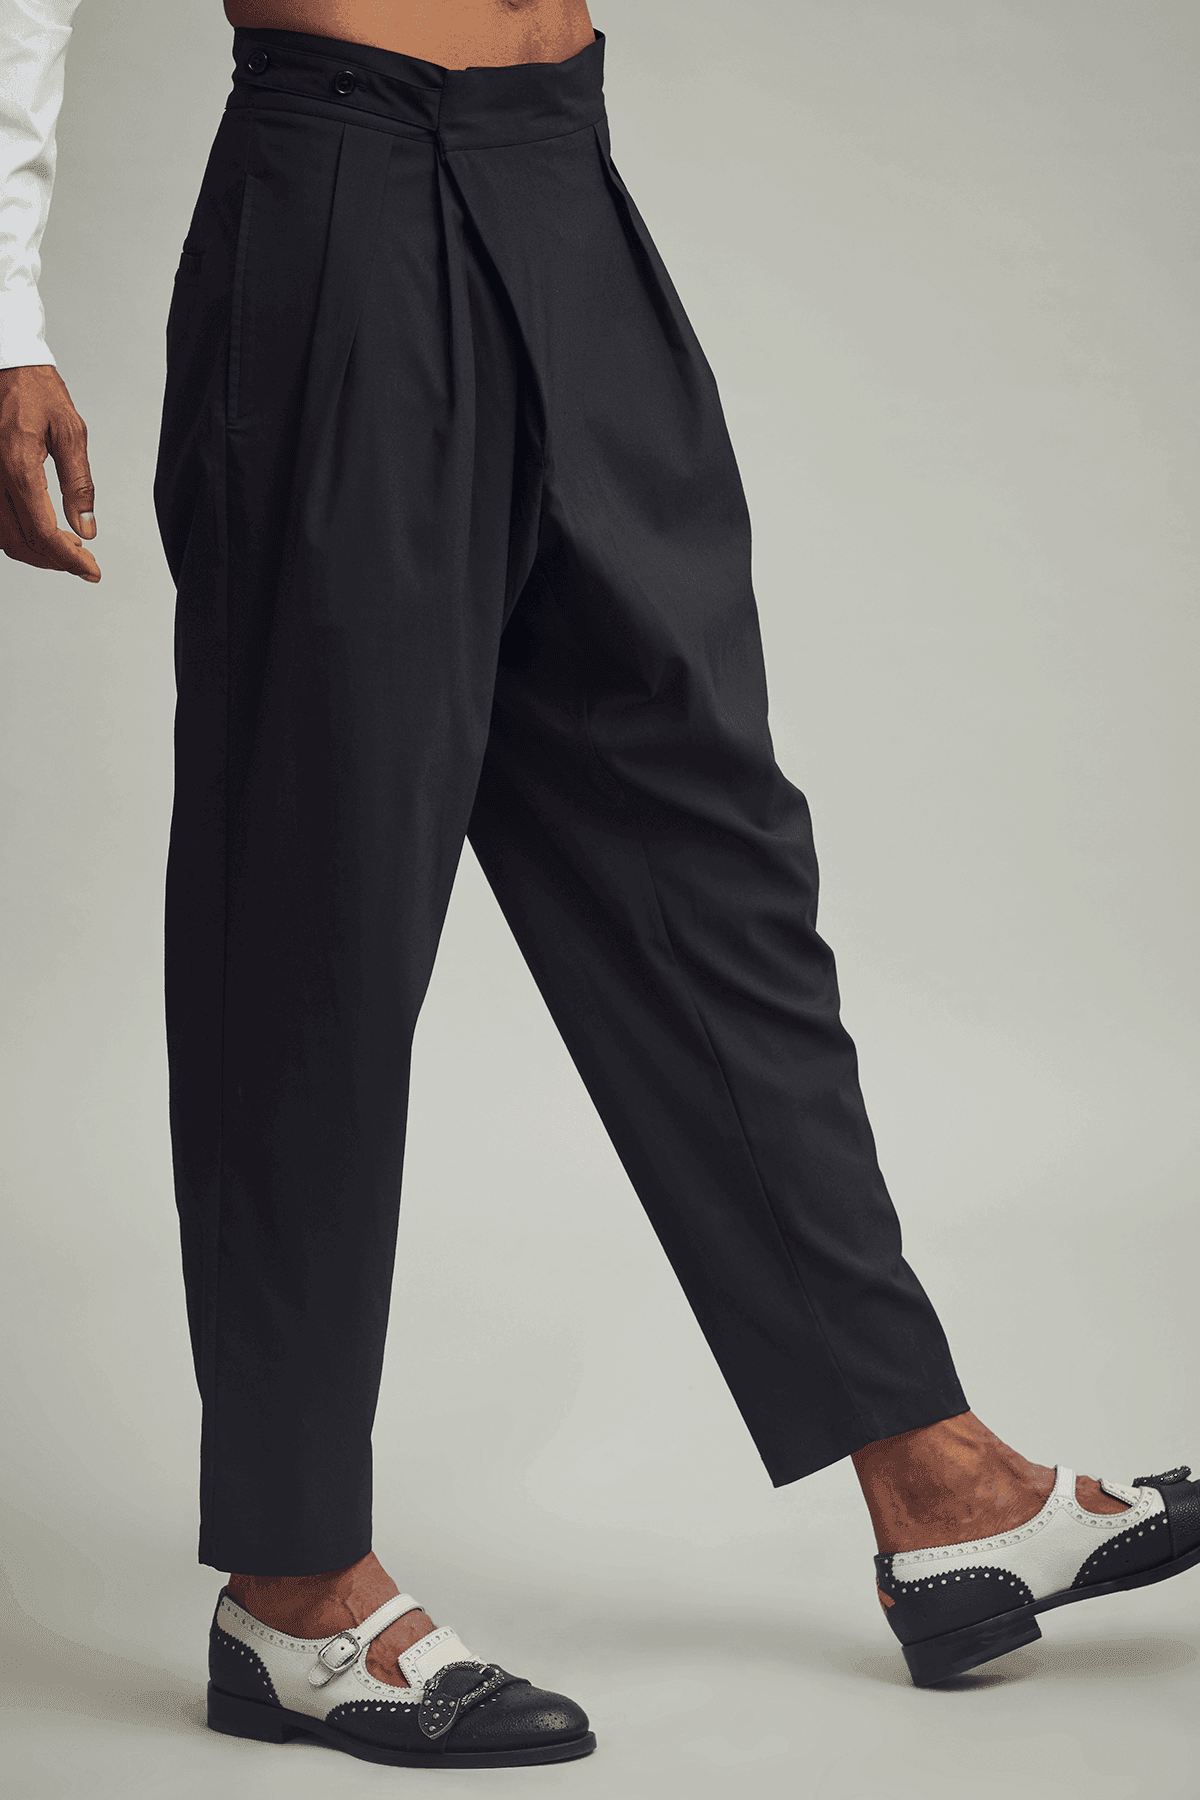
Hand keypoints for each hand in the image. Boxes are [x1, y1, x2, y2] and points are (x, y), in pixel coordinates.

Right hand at [0, 365, 99, 581]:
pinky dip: (19, 536)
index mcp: (18, 466)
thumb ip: (79, 484)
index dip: (69, 558)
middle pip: (20, 542)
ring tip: (68, 548)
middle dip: (55, 560)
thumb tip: (86, 528)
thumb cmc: (37, 392)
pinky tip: (43, 531)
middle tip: (85, 562)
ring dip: (36, 552)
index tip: (92, 570)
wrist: (6, 367)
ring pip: (4, 538)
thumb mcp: (71, 432)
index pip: (42, 531)